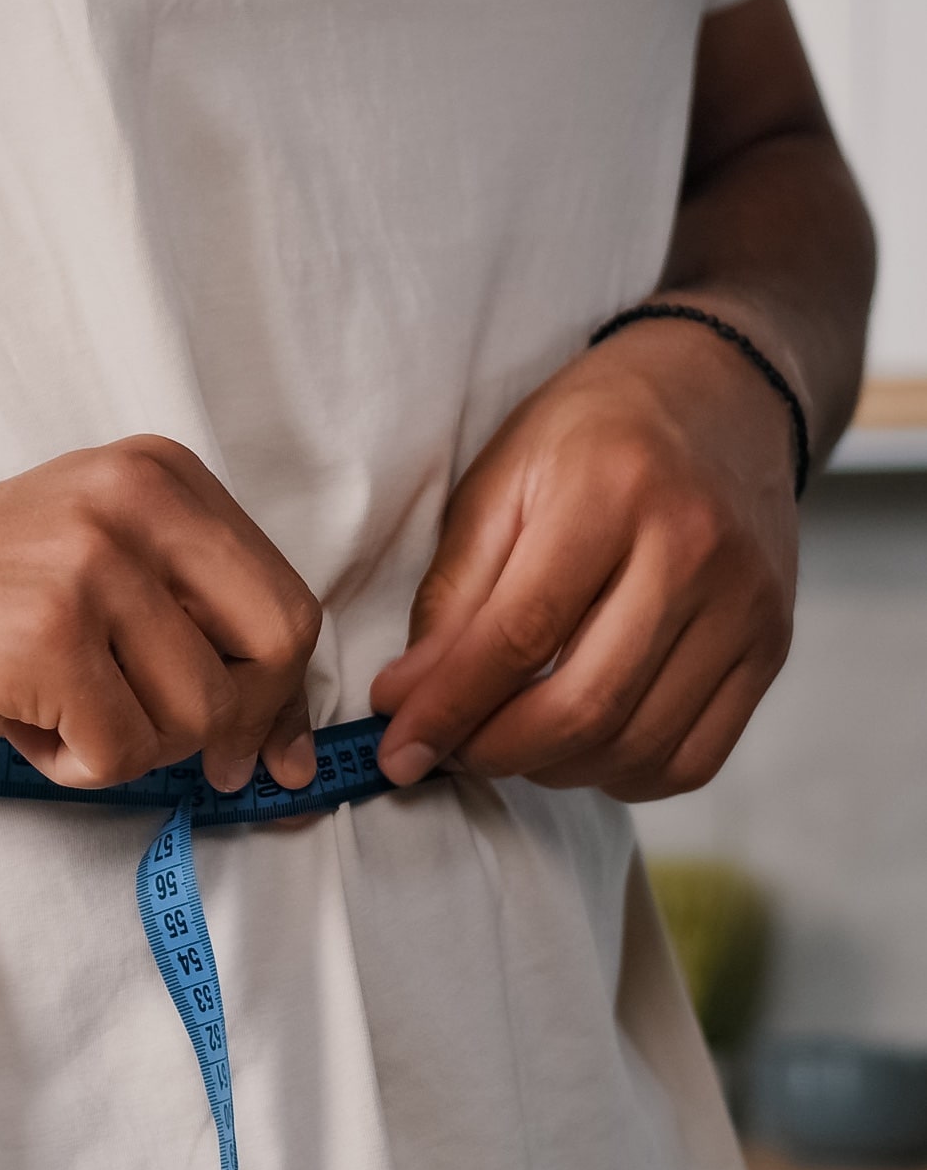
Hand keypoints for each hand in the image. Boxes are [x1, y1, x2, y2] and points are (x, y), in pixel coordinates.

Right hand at [0, 435, 321, 792]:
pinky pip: (121, 754)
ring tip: (43, 709)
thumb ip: (185, 627)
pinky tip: (10, 721)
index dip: (277, 695)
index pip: (286, 601)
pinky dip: (70, 766)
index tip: (250, 750)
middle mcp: (132, 500)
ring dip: (124, 746)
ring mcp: (87, 565)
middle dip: (230, 726)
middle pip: (274, 651)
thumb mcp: (80, 569)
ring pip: (198, 716)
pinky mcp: (40, 638)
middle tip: (147, 745)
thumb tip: (283, 748)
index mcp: (155, 474)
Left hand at [370, 312, 798, 802]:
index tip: (397, 750)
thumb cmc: (592, 435)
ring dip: (551, 769)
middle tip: (444, 753)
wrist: (721, 393)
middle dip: (493, 752)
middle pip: (585, 706)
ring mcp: (747, 606)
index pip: (520, 637)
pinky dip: (622, 776)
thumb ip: (452, 595)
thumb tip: (407, 699)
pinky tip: (578, 748)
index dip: (449, 710)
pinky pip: (694, 758)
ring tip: (503, 743)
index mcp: (613, 492)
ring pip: (638, 745)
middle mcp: (696, 551)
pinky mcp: (772, 647)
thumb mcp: (498, 482)